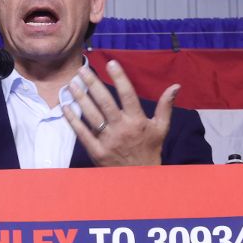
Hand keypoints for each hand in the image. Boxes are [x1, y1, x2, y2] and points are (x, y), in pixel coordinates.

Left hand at [62, 58, 180, 166]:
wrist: (140, 179)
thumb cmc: (150, 150)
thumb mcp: (161, 128)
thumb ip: (166, 106)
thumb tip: (176, 86)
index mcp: (138, 121)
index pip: (127, 94)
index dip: (119, 78)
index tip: (110, 63)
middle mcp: (122, 129)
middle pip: (105, 102)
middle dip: (93, 84)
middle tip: (82, 70)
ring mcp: (108, 141)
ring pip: (92, 116)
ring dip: (80, 99)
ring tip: (72, 84)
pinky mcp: (97, 152)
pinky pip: (83, 134)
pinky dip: (73, 120)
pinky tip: (66, 107)